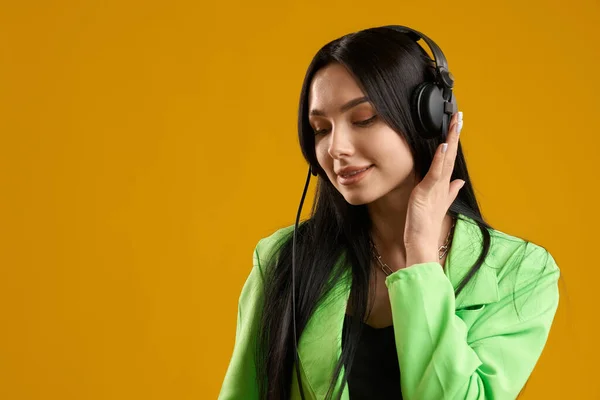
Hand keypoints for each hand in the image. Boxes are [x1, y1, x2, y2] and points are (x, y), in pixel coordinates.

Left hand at [404, 112, 464, 264]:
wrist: (422, 241)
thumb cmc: (426, 223)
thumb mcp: (438, 203)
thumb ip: (450, 191)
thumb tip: (459, 182)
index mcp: (443, 184)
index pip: (449, 158)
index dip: (453, 140)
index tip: (457, 124)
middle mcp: (442, 183)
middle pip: (450, 154)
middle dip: (455, 135)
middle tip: (460, 116)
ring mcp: (436, 187)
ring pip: (445, 159)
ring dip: (450, 141)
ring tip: (455, 124)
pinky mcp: (428, 192)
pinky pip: (435, 173)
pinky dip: (440, 159)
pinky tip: (443, 146)